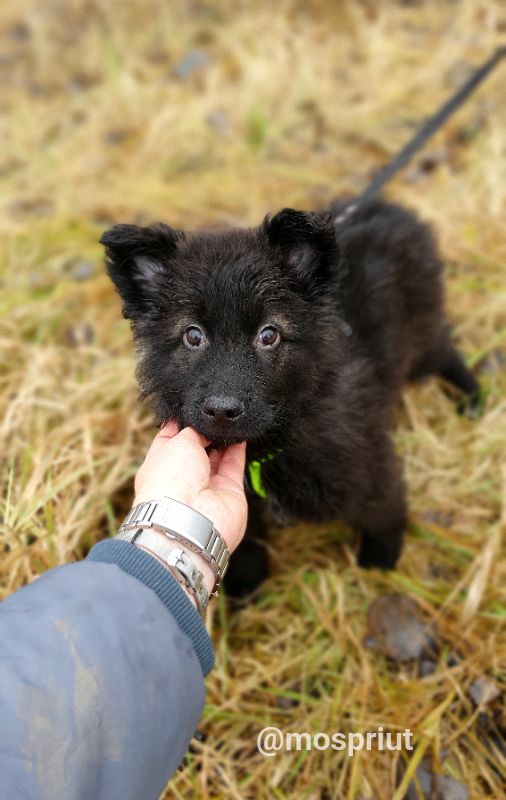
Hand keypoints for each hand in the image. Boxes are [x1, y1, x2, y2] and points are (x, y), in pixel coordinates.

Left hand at [134, 422, 247, 555]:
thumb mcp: (177, 442)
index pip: (169, 439)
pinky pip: (235, 464)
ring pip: (217, 455)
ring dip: (223, 438)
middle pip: (196, 447)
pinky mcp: (229, 491)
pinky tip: (240, 432)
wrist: (188, 521)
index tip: (191, 409)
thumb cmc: (170, 482)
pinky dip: (238, 449)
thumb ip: (193, 431)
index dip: (180, 424)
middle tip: (213, 414)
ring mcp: (206, 485)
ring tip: (228, 420)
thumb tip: (206, 428)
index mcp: (160, 465)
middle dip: (203, 431)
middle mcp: (183, 477)